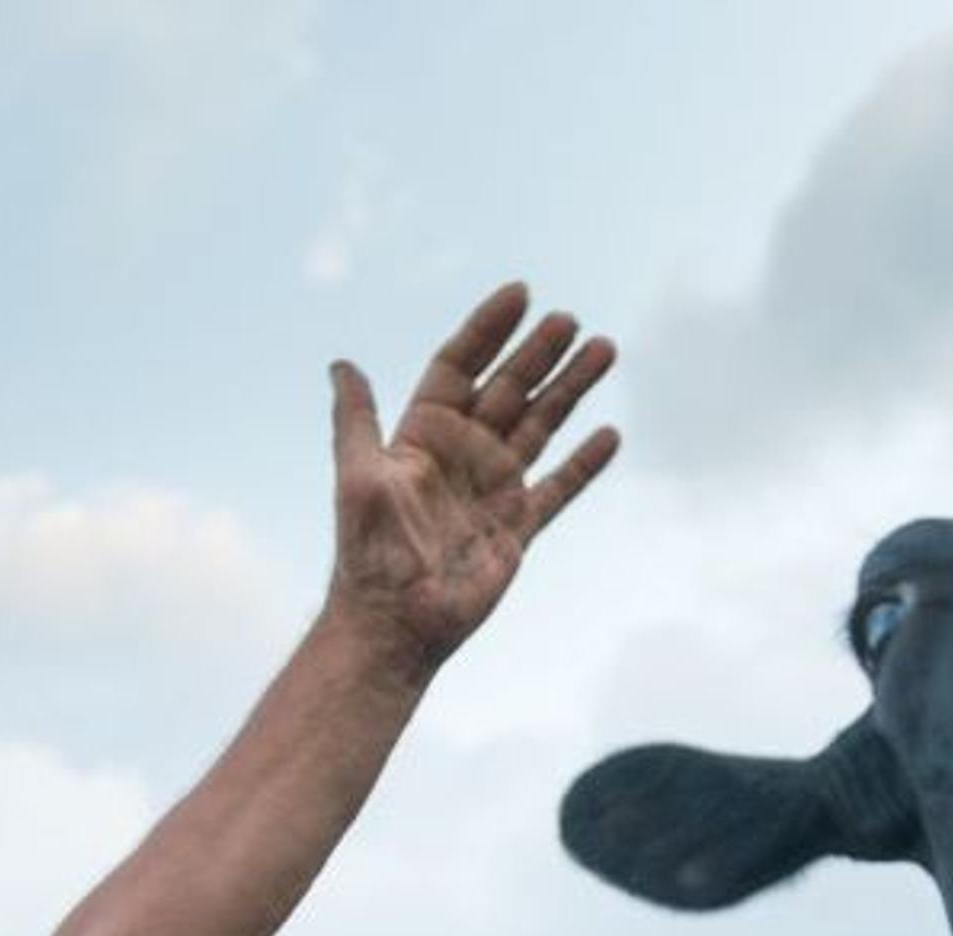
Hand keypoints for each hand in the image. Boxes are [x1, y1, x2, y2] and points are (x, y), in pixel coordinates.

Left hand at [327, 281, 620, 672]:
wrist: (393, 624)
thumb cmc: (368, 553)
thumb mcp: (358, 476)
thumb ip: (356, 419)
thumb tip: (341, 364)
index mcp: (422, 437)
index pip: (459, 368)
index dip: (487, 331)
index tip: (520, 293)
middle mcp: (460, 457)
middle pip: (507, 389)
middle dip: (538, 353)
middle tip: (570, 317)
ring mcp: (491, 490)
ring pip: (540, 427)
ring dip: (571, 389)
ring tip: (604, 349)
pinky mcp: (516, 529)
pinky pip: (559, 488)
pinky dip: (584, 464)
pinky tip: (610, 434)